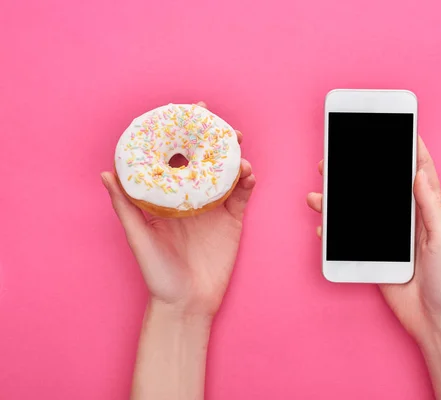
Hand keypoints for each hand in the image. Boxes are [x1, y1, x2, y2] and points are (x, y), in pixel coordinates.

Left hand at [102, 101, 255, 317]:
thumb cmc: (157, 273)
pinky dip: (247, 182)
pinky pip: (243, 196)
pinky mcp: (233, 221)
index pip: (174, 159)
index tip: (189, 115)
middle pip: (205, 161)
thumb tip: (106, 173)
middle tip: (222, 126)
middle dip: (214, 140)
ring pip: (227, 174)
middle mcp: (192, 198)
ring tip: (238, 146)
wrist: (186, 303)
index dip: (181, 136)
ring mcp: (215, 208)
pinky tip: (248, 173)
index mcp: (168, 198)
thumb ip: (125, 206)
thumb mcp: (138, 237)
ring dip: (234, 157)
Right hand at [307, 136, 440, 342]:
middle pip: (382, 188)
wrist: (436, 320)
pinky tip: (323, 225)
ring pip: (361, 211)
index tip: (399, 130)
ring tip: (320, 191)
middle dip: (360, 171)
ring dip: (340, 200)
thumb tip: (419, 173)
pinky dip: (337, 230)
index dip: (411, 150)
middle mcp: (408, 221)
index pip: (420, 174)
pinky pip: (353, 238)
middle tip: (339, 158)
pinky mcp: (377, 255)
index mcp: (430, 213)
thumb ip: (431, 207)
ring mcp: (390, 238)